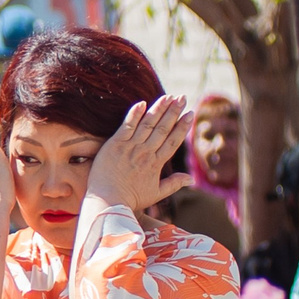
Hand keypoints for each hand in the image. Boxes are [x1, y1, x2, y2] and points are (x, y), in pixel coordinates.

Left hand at [89, 95, 191, 215]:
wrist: (107, 202)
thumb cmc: (130, 199)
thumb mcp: (156, 193)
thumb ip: (174, 184)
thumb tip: (191, 179)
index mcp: (157, 164)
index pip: (173, 141)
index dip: (183, 126)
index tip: (190, 114)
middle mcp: (146, 153)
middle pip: (164, 128)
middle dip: (174, 111)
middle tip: (182, 98)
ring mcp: (130, 148)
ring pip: (148, 124)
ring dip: (159, 109)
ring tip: (169, 96)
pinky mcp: (115, 145)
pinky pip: (126, 126)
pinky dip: (134, 114)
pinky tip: (142, 103)